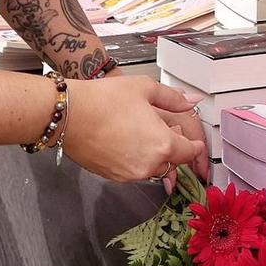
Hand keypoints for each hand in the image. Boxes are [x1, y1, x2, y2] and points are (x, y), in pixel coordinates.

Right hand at [58, 76, 202, 183]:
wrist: (69, 115)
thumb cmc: (104, 100)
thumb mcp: (144, 88)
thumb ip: (173, 98)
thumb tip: (192, 101)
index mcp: (163, 144)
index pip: (189, 152)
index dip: (195, 146)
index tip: (196, 143)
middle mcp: (148, 164)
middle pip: (171, 162)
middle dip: (172, 147)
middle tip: (164, 128)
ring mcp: (129, 174)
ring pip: (152, 167)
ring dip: (153, 154)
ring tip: (141, 131)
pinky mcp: (113, 176)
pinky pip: (133, 170)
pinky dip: (135, 158)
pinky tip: (125, 139)